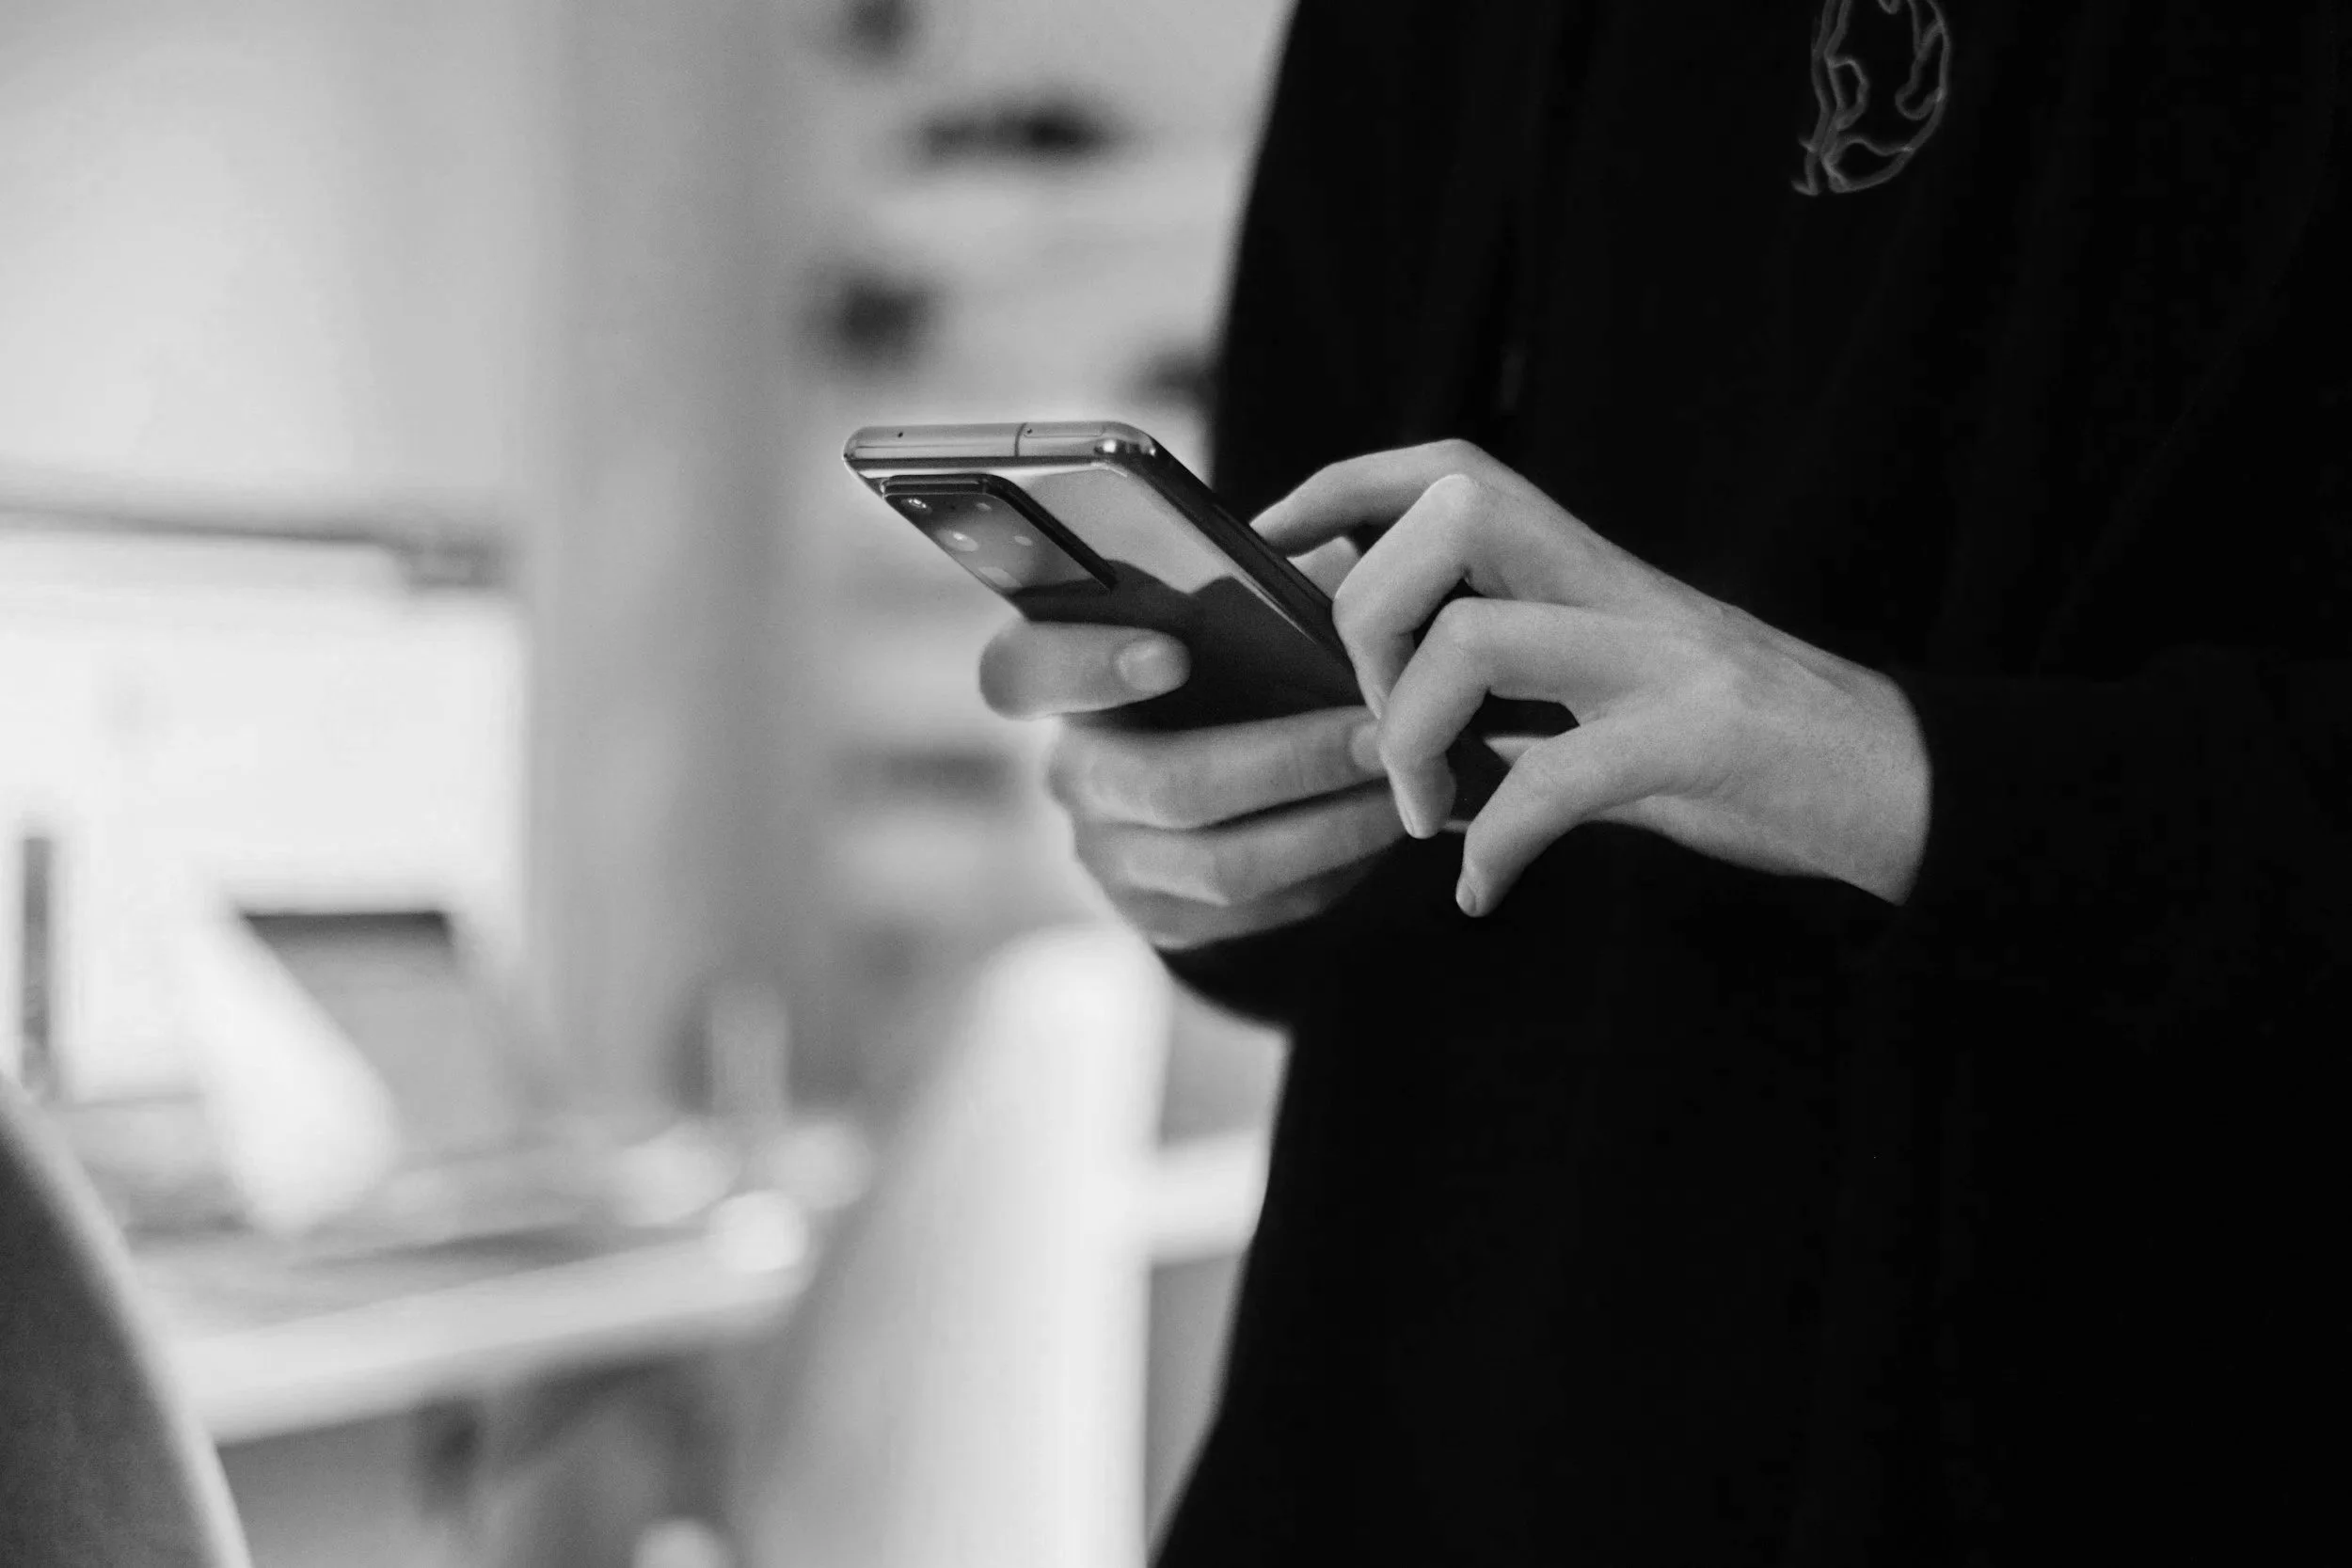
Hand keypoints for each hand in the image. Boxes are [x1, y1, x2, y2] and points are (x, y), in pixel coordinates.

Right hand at [979, 621, 1404, 948]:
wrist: (1220, 781)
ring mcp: (1110, 856)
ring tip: (1405, 786)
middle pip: (1163, 784)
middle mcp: (1072, 773)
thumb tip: (1335, 566)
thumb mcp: (1226, 610)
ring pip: (1220, 863)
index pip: (1020, 672)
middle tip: (1380, 733)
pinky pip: (1253, 910)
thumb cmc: (1227, 661)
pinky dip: (1331, 869)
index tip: (1173, 653)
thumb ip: (1256, 583)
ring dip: (1329, 827)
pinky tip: (1382, 827)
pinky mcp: (1160, 918)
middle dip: (1287, 762)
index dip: (1085, 666)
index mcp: (1058, 679)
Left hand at [1256, 441, 1930, 915]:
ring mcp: (1662, 659)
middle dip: (1369, 617)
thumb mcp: (1616, 705)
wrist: (1903, 789)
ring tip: (1426, 815)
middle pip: (1450, 517)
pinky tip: (1484, 890)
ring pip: (1478, 638)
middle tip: (1376, 725)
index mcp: (1591, 573)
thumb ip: (1519, 703)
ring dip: (1415, 737)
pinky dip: (1497, 846)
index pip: (1450, 470)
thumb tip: (1396, 730)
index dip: (1342, 486)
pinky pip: (1558, 780)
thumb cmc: (1747, 753)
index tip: (1269, 541)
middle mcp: (1621, 591)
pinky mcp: (1699, 740)